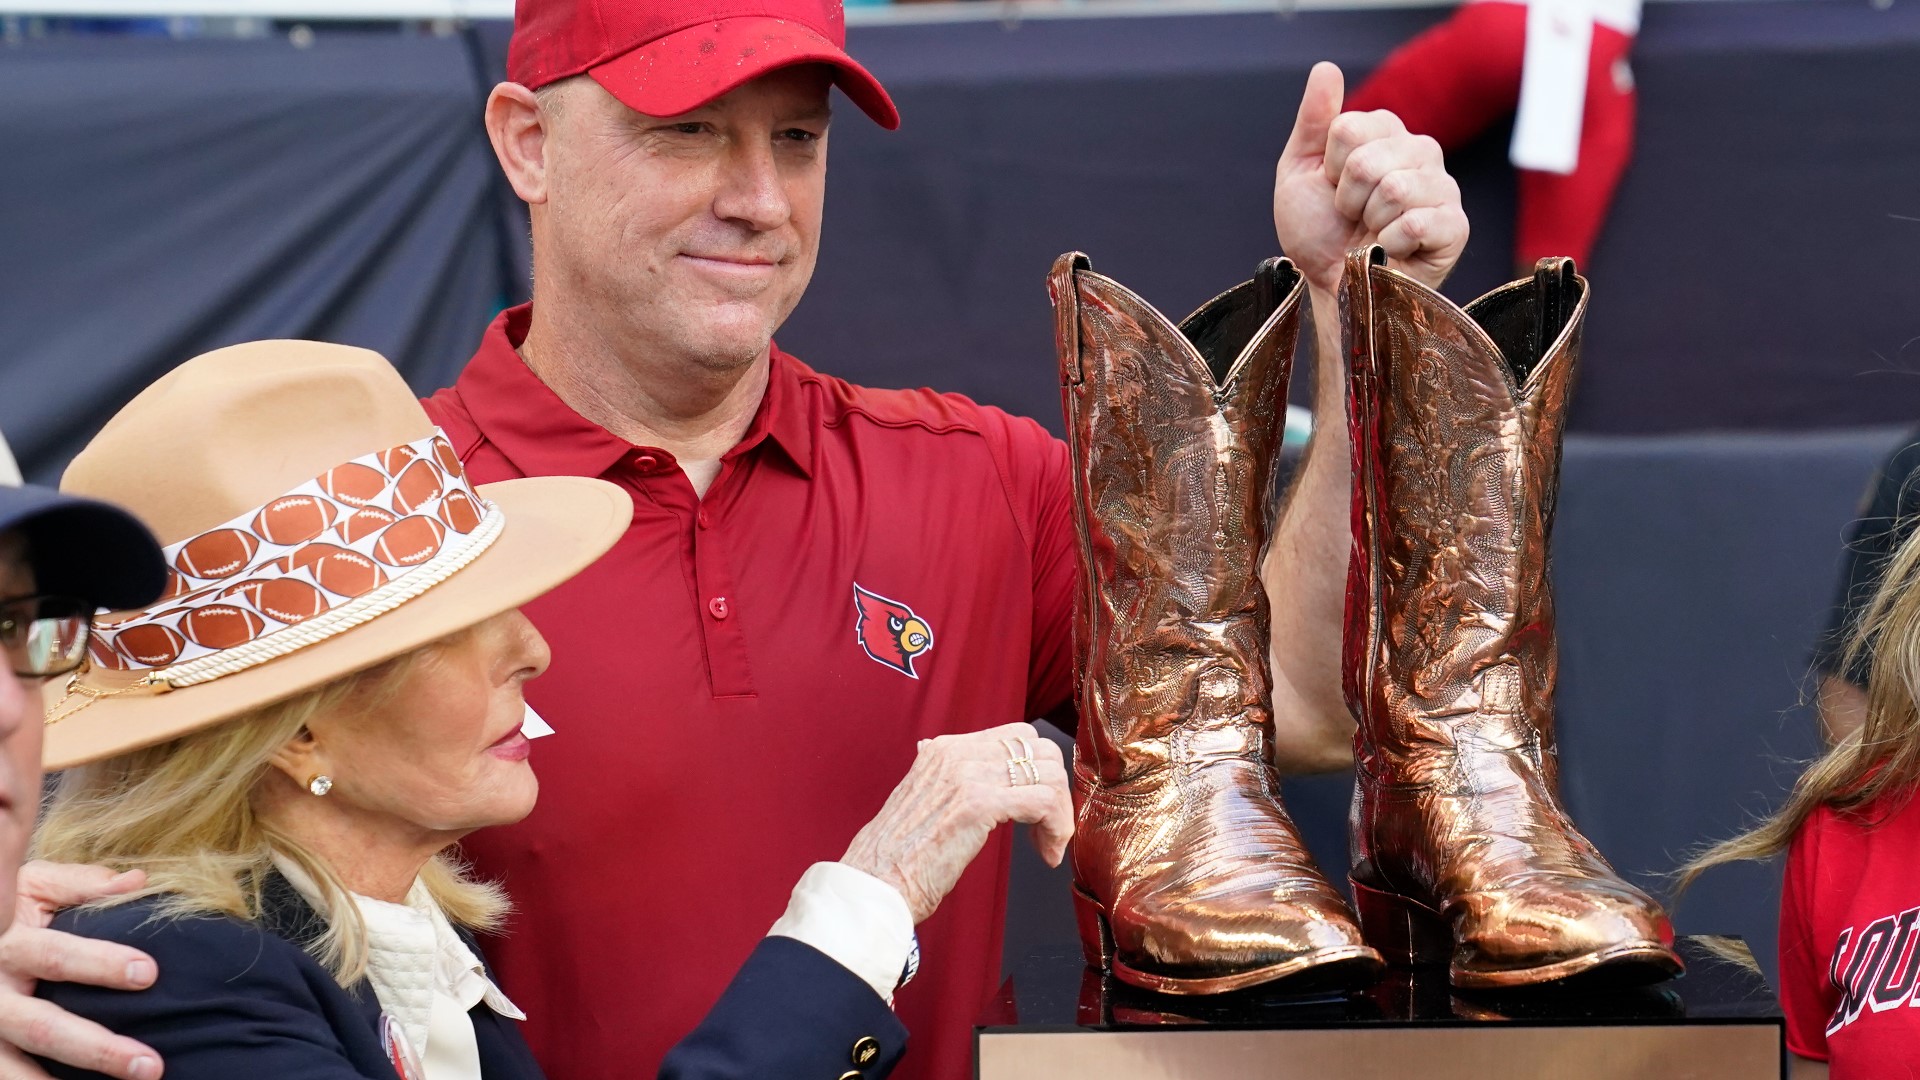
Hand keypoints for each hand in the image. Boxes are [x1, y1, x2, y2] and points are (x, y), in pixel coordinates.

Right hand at [0, 862, 160, 1079]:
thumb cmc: (9, 914)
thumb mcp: (33, 889)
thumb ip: (81, 886)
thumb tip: (138, 882)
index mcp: (8, 944)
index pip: (57, 957)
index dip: (99, 965)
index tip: (148, 974)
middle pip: (43, 1028)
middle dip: (98, 1049)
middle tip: (151, 1065)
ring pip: (16, 1070)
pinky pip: (7, 1077)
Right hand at [841, 723, 1072, 923]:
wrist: (874, 885)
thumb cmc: (895, 858)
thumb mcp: (917, 800)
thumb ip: (936, 776)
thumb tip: (930, 751)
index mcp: (943, 749)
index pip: (1017, 737)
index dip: (1039, 771)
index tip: (1038, 809)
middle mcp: (956, 753)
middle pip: (1040, 749)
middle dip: (1057, 789)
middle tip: (1049, 828)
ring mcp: (967, 775)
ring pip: (1048, 774)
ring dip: (1060, 814)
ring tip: (1048, 845)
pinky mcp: (979, 804)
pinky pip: (1043, 801)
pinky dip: (1056, 828)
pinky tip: (1046, 853)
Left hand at [1273, 61, 1468, 294]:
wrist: (1332, 286)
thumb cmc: (1318, 232)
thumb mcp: (1301, 172)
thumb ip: (1315, 121)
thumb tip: (1326, 68)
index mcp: (1387, 133)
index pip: (1348, 129)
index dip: (1330, 169)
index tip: (1334, 189)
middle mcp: (1421, 152)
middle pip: (1369, 160)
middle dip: (1347, 198)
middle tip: (1352, 217)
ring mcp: (1442, 188)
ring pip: (1395, 189)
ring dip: (1368, 222)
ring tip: (1371, 232)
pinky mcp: (1455, 227)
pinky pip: (1416, 223)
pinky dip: (1389, 244)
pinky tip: (1391, 250)